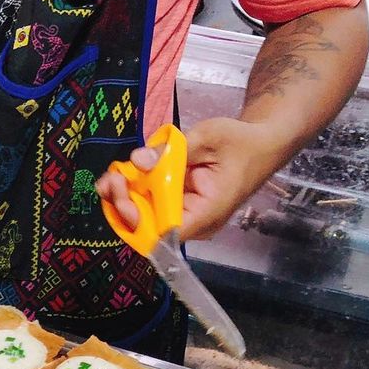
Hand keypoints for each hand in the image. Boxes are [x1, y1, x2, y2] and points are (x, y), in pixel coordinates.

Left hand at [96, 118, 280, 241]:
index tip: (122, 195)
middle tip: (109, 180)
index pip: (165, 232)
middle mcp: (193, 223)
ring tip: (107, 179)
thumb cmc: (240, 142)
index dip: (138, 220)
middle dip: (124, 206)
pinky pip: (152, 206)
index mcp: (207, 214)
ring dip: (123, 200)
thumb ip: (173, 150)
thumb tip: (138, 160)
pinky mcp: (178, 206)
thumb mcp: (209, 137)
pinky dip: (135, 193)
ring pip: (147, 219)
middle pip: (150, 228)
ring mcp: (185, 216)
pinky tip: (120, 177)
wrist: (260, 144)